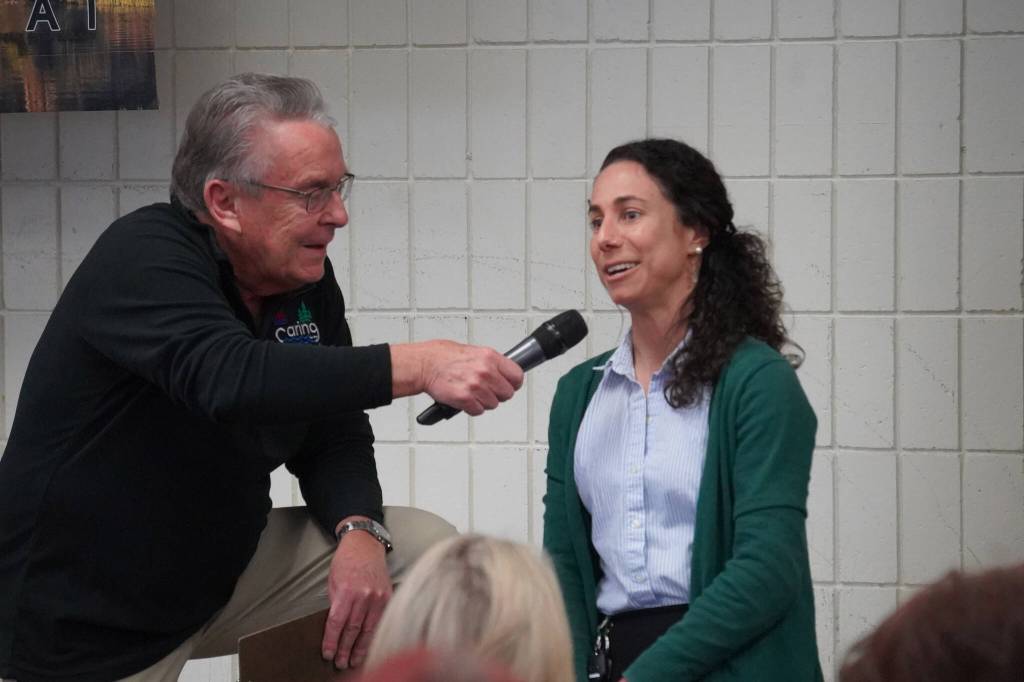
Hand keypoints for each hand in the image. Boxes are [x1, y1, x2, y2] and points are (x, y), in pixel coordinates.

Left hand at [321, 522, 391, 668]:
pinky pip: (380, 620)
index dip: (331, 641)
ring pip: (369, 629)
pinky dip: (374, 634)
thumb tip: (336, 627)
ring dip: (361, 647)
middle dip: (346, 649)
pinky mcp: (388, 596)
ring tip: (355, 660)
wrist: (365, 544)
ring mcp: (378, 597)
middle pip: (353, 630)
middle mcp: (364, 595)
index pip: (337, 623)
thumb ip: (335, 604)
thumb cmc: (346, 560)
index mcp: (346, 591)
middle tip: (341, 663)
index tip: (328, 653)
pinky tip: (370, 644)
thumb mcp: (333, 581)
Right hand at [391, 341, 523, 414]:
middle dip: (498, 394)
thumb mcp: (471, 350)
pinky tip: (465, 399)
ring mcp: (476, 386)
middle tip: (488, 391)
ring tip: (472, 394)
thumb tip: (499, 371)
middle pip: (507, 393)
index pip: (517, 375)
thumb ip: (488, 362)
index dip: (514, 383)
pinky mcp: (465, 399)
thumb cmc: (441, 356)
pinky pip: (478, 411)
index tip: (511, 385)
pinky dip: (472, 408)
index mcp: (489, 357)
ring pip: (493, 404)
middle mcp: (485, 371)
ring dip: (484, 402)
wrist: (423, 365)